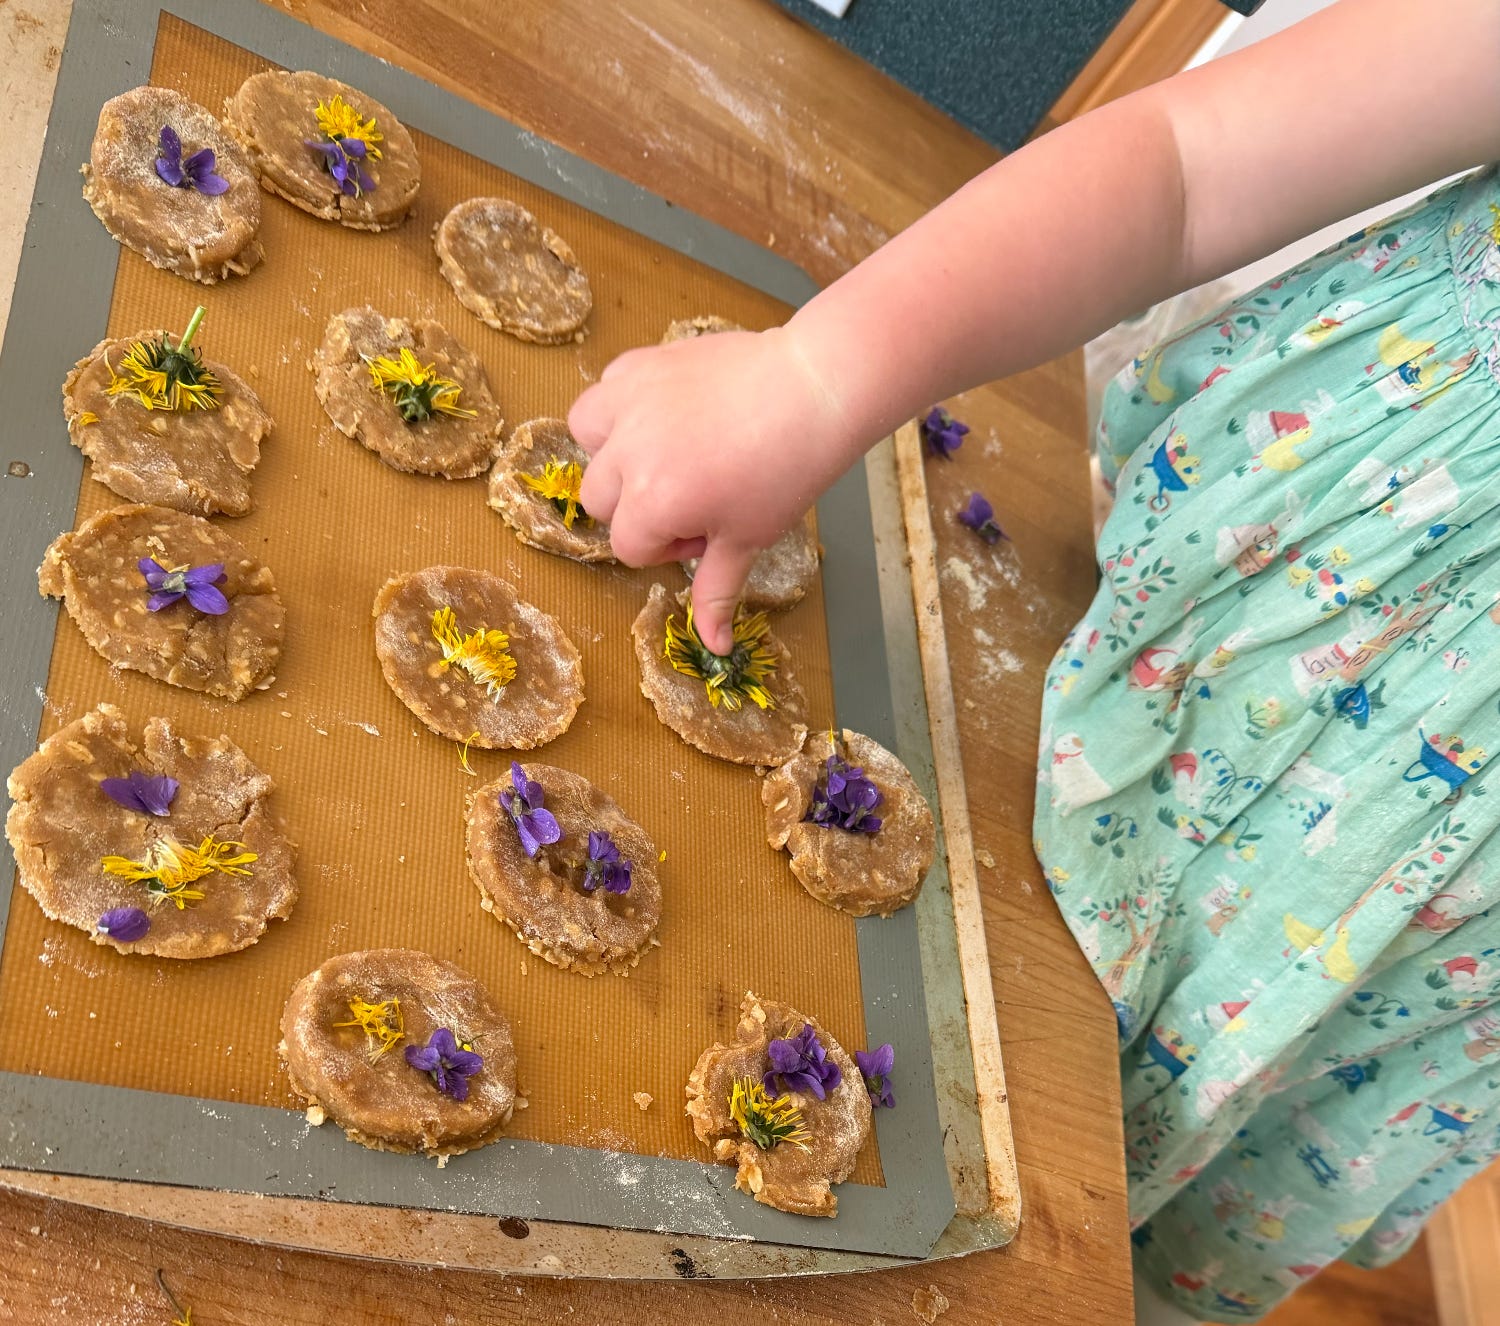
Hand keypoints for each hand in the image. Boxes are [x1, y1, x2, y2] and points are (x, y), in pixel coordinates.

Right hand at [569, 325, 850, 652]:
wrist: (814, 389)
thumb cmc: (787, 470)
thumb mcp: (748, 539)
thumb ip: (715, 591)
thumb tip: (713, 646)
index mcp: (652, 502)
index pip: (628, 546)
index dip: (668, 545)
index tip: (708, 528)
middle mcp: (628, 451)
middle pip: (599, 499)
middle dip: (638, 505)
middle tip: (694, 493)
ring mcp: (630, 401)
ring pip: (585, 437)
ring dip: (613, 453)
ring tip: (664, 454)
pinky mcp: (641, 362)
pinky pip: (607, 390)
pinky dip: (624, 406)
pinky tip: (665, 414)